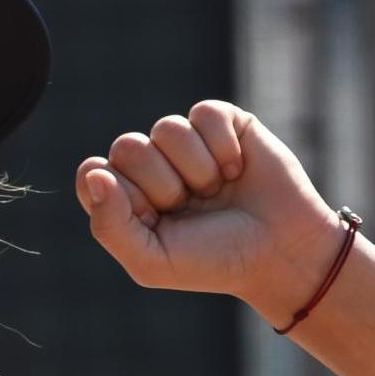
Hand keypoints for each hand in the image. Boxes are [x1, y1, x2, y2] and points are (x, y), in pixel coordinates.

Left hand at [74, 101, 338, 312]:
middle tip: (190, 207)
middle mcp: (151, 166)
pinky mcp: (223, 124)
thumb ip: (109, 225)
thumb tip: (94, 174)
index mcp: (125, 198)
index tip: (152, 219)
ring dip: (196, 169)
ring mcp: (186, 143)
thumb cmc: (212, 260)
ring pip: (167, 128)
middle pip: (127, 146)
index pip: (94, 173)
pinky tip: (238, 171)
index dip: (123, 196)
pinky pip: (204, 114)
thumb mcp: (151, 261)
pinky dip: (222, 147)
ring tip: (216, 191)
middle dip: (163, 185)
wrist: (280, 252)